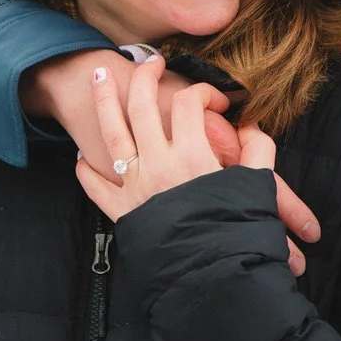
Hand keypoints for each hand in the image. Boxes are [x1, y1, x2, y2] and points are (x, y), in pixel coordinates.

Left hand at [29, 50, 320, 271]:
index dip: (204, 93)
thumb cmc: (238, 233)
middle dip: (144, 77)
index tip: (217, 100)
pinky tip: (82, 156)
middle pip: (141, 106)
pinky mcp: (122, 211)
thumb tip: (253, 128)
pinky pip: (96, 185)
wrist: (212, 279)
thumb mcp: (258, 187)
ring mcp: (134, 186)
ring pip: (110, 134)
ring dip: (102, 102)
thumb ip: (257, 151)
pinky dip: (86, 169)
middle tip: (147, 60)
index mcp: (191, 154)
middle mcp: (156, 163)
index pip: (189, 105)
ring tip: (97, 76)